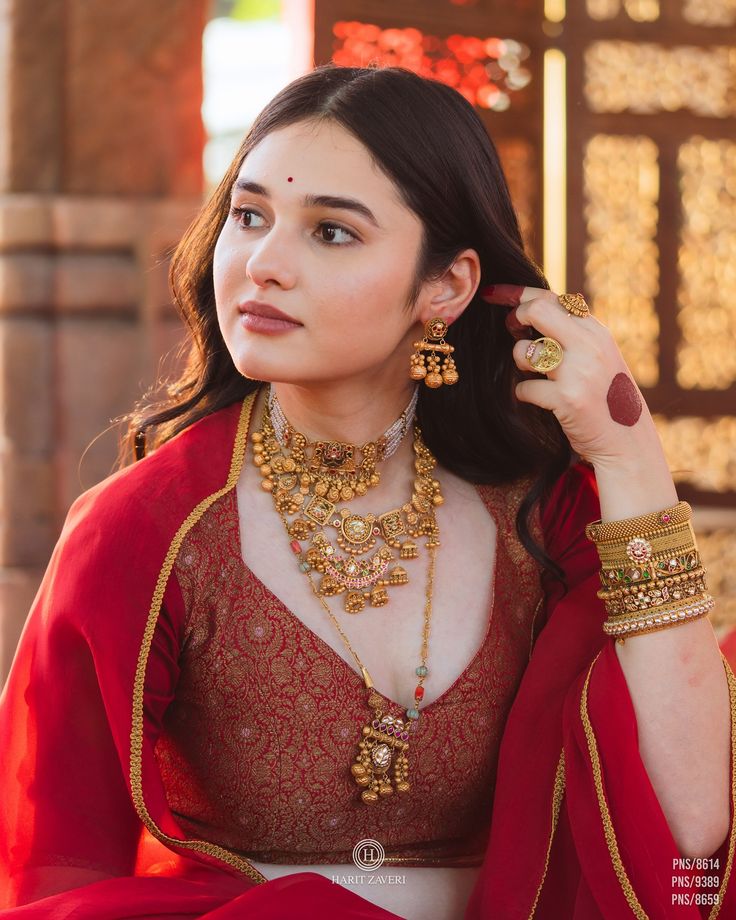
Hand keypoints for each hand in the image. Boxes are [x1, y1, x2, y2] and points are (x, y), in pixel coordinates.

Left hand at [481, 284, 657, 467]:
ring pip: (524, 350)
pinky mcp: (567, 399)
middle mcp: (589, 345)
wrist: (627, 441)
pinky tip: (539, 400)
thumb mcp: (599, 357)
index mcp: (596, 331)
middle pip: (536, 310)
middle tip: (514, 331)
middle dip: (516, 319)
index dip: (516, 294)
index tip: (492, 294)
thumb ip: (574, 333)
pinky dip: (524, 394)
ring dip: (520, 362)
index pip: (550, 297)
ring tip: (534, 373)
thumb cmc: (607, 398)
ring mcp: (578, 372)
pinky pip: (523, 388)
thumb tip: (534, 306)